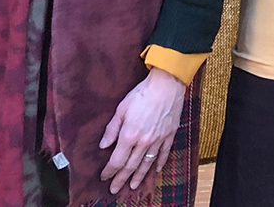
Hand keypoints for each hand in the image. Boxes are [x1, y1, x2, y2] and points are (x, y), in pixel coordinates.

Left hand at [98, 68, 185, 193]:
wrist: (167, 85)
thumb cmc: (142, 94)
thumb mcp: (121, 109)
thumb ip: (111, 129)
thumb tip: (103, 146)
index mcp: (129, 135)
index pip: (117, 160)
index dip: (109, 171)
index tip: (104, 177)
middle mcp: (144, 142)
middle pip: (131, 166)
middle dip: (121, 178)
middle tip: (115, 189)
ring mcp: (158, 140)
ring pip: (147, 163)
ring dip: (139, 176)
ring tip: (133, 186)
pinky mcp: (169, 135)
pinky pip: (164, 153)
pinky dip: (159, 163)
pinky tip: (155, 171)